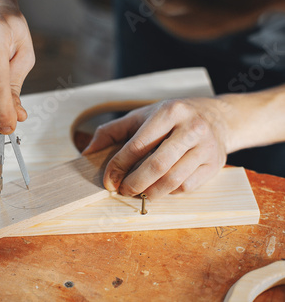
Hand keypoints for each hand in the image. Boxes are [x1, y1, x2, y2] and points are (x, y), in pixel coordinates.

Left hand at [82, 98, 231, 199]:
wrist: (217, 117)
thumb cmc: (171, 118)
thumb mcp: (141, 116)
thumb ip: (112, 131)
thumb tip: (87, 151)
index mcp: (169, 112)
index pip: (138, 144)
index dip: (119, 165)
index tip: (108, 180)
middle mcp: (191, 128)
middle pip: (157, 165)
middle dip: (134, 183)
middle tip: (122, 190)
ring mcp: (206, 147)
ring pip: (173, 180)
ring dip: (150, 192)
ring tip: (138, 193)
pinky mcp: (215, 164)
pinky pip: (187, 187)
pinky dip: (168, 192)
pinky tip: (158, 188)